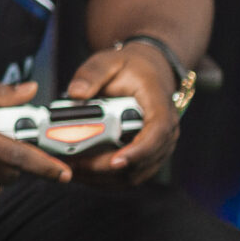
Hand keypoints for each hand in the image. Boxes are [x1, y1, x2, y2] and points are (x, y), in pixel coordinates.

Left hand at [65, 43, 182, 183]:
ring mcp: (158, 147)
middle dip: (108, 168)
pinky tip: (83, 172)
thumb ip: (91, 75)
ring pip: (135, 174)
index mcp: (159, 106)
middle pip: (143, 161)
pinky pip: (129, 176)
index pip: (157, 133)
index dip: (138, 151)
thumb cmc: (131, 68)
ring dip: (104, 177)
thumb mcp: (108, 62)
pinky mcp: (147, 157)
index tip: (115, 160)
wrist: (148, 72)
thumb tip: (76, 93)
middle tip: (76, 165)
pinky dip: (106, 178)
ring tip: (74, 169)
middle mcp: (165, 131)